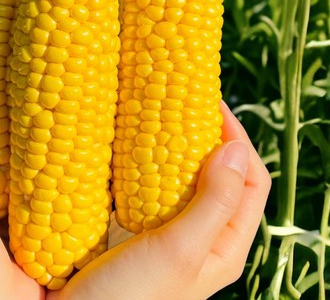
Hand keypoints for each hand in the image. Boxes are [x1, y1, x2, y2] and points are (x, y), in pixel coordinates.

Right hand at [49, 101, 270, 299]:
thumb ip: (214, 202)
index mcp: (227, 245)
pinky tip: (136, 146)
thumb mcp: (180, 250)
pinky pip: (160, 184)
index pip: (252, 180)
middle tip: (185, 103)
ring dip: (181, 145)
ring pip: (189, 177)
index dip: (238, 138)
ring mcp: (174, 230)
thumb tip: (234, 148)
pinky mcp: (145, 225)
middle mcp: (205, 236)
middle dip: (210, 135)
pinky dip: (154, 160)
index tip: (211, 105)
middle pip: (223, 174)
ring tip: (162, 117)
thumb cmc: (131, 296)